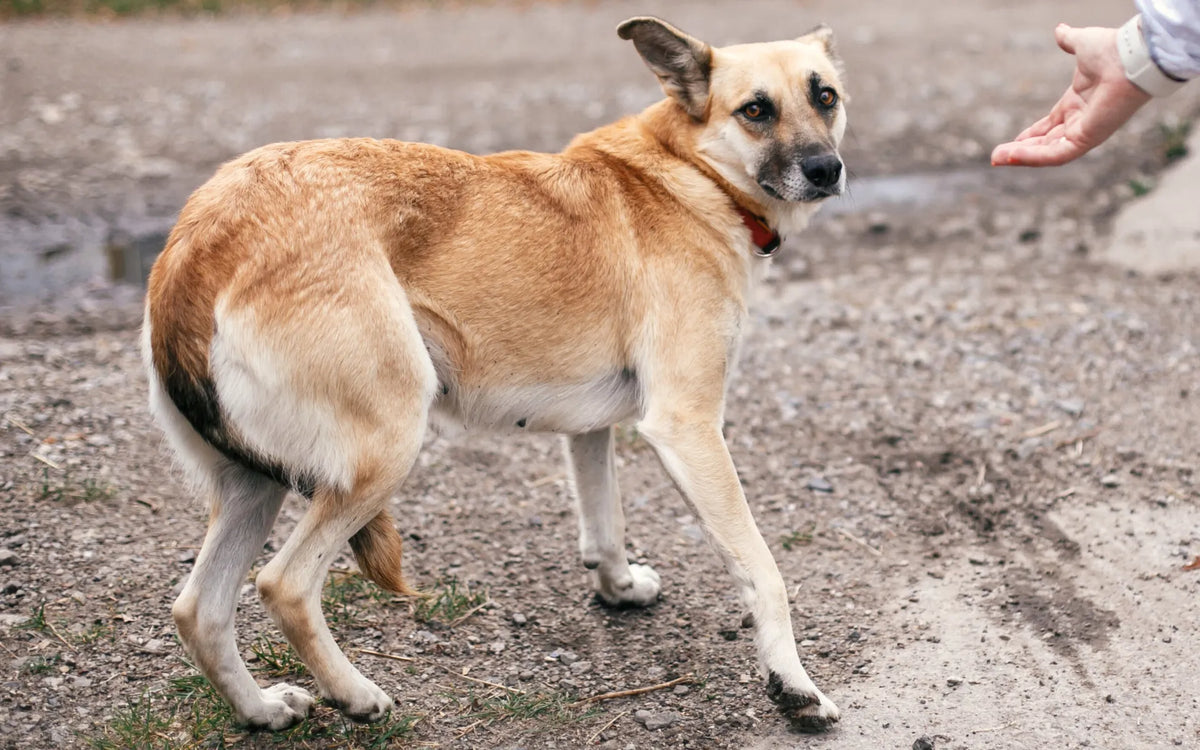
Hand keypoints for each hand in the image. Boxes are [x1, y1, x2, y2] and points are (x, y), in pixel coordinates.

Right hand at [991, 24, 1150, 166]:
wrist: (1131, 55)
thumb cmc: (1113, 50)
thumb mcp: (1081, 44)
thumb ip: (1068, 41)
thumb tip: (1059, 30)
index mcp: (1079, 103)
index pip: (1051, 126)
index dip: (1031, 134)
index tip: (1012, 142)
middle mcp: (1082, 120)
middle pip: (1046, 143)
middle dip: (1020, 151)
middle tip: (996, 157)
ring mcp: (1085, 132)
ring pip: (1048, 152)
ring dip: (1021, 157)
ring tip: (997, 159)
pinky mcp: (1087, 139)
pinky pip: (1056, 155)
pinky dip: (1033, 157)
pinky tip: (1011, 156)